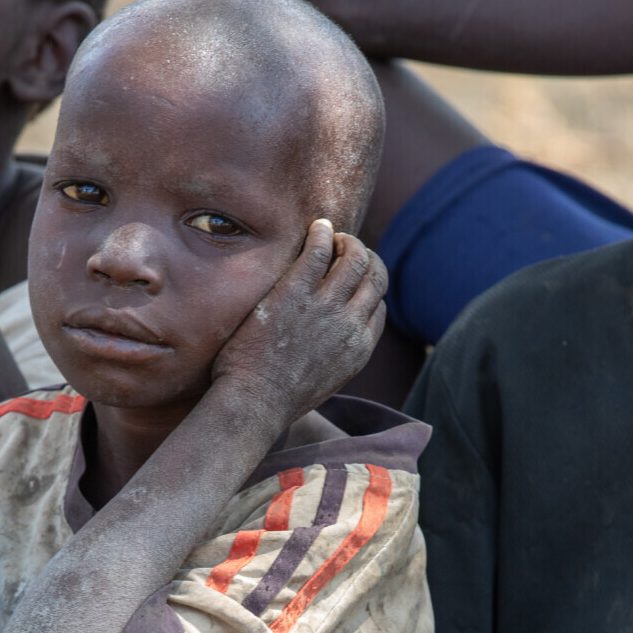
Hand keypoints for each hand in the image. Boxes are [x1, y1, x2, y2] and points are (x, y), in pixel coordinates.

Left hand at [211, 219, 386, 425]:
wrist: (253, 404)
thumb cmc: (277, 399)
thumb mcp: (322, 383)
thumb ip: (333, 358)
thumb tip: (328, 344)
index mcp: (359, 349)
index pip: (379, 307)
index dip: (367, 289)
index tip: (350, 281)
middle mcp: (350, 325)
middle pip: (375, 277)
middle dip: (364, 258)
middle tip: (344, 249)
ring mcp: (325, 307)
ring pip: (355, 259)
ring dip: (347, 241)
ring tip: (331, 237)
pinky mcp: (295, 293)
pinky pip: (318, 251)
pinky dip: (321, 234)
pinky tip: (316, 228)